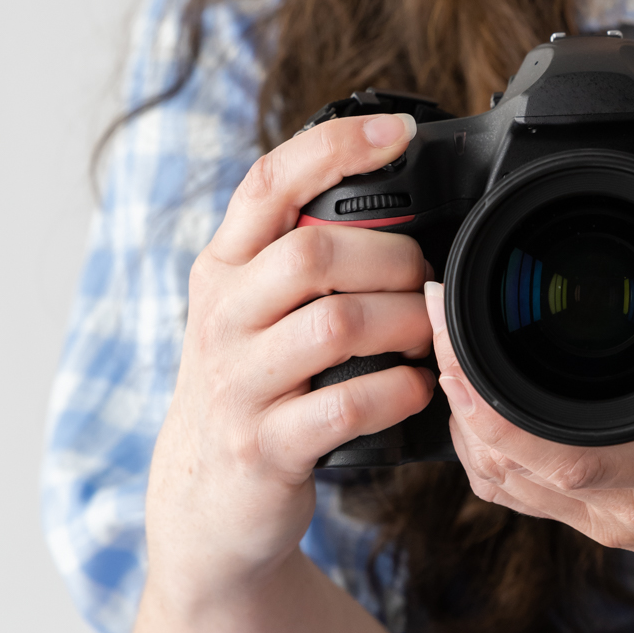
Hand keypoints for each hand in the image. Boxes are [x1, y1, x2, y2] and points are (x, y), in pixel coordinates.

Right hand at [146, 112, 433, 602]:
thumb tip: (391, 199)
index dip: (335, 148)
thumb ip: (296, 257)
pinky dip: (396, 394)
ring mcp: (239, 384)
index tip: (397, 132)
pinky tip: (417, 390)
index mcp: (223, 269)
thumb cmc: (250, 389)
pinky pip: (343, 408)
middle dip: (392, 259)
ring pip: (335, 326)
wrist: (205, 500)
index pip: (268, 183)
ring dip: (404, 324)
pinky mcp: (265, 447)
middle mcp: (222, 317)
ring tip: (429, 336)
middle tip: (427, 279)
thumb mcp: (250, 312)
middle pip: (313, 253)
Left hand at [426, 257, 633, 623]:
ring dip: (462, 415)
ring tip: (451, 341)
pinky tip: (482, 398)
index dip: (485, 394)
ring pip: (499, 479)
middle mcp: (626, 506)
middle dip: (455, 383)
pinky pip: (518, 490)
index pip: (556, 448)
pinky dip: (486, 444)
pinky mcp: (600, 525)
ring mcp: (606, 523)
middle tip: (440, 305)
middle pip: (502, 458)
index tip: (454, 322)